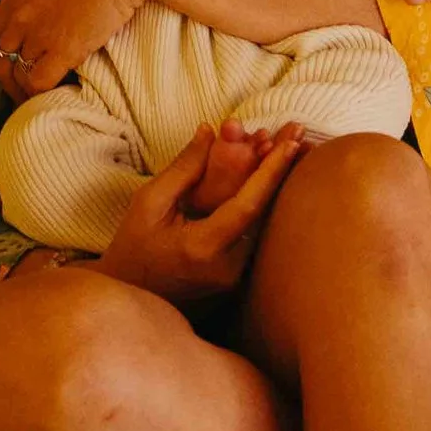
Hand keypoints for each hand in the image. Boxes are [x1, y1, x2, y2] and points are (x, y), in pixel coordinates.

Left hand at [0, 0, 160, 101]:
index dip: (4, 50)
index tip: (17, 59)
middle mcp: (18, 13)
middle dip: (9, 75)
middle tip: (24, 85)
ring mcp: (37, 32)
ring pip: (16, 73)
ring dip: (25, 88)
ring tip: (39, 97)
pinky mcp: (62, 49)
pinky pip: (38, 83)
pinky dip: (41, 93)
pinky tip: (54, 94)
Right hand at [100, 124, 309, 309]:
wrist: (131, 301)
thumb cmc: (132, 250)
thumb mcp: (148, 203)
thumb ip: (183, 168)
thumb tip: (209, 130)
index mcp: (204, 249)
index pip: (249, 204)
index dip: (273, 170)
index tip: (292, 140)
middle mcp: (229, 269)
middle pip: (266, 213)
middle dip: (284, 169)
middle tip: (300, 132)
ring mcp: (236, 281)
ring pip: (264, 225)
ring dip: (275, 185)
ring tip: (290, 147)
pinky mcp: (238, 284)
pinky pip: (255, 237)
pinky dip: (263, 205)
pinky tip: (271, 175)